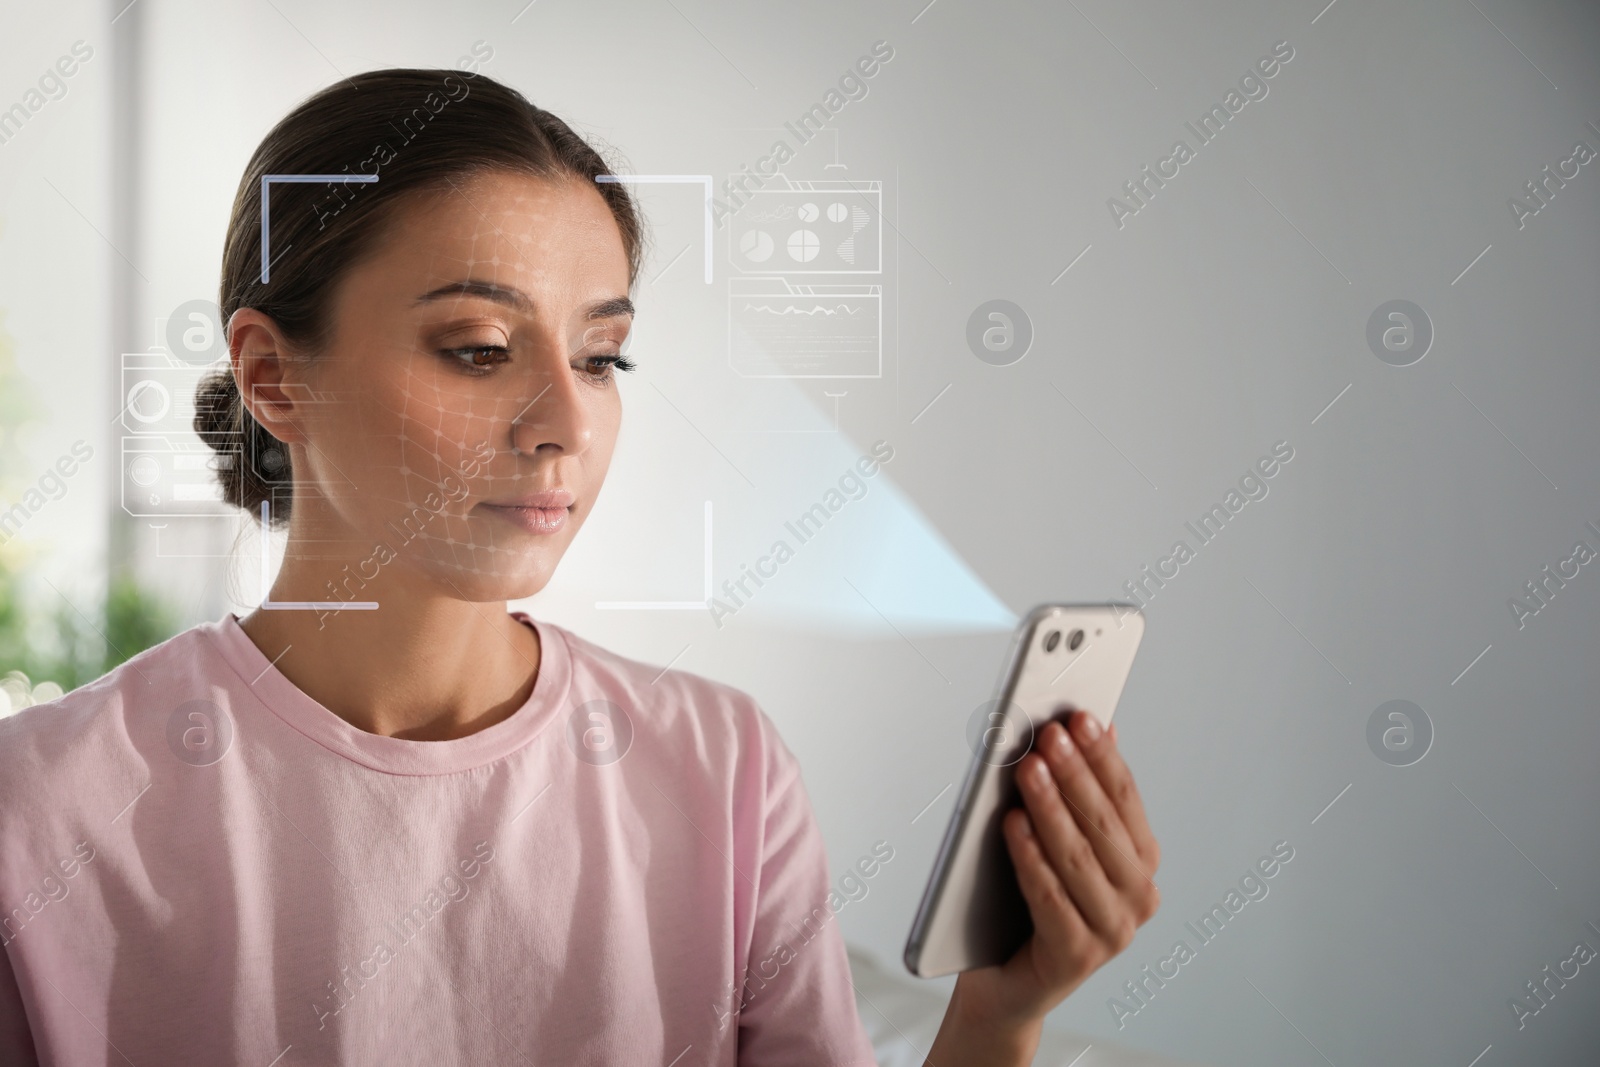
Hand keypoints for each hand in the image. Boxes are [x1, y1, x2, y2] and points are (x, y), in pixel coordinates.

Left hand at [924, 711, 1160, 1064]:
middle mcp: (1138, 898)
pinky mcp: (1077, 957)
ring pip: (1078, 859)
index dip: (1101, 756)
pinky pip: (1050, 898)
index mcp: (1141, 862)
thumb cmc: (1029, 901)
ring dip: (1051, 809)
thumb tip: (1097, 724)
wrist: (1006, 981)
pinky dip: (1030, 858)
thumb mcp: (1058, 840)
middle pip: (1103, 825)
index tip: (1079, 717)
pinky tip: (1012, 825)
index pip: (1125, 798)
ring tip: (1026, 769)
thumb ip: (1080, 790)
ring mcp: (1113, 932)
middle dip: (1075, 775)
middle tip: (1049, 735)